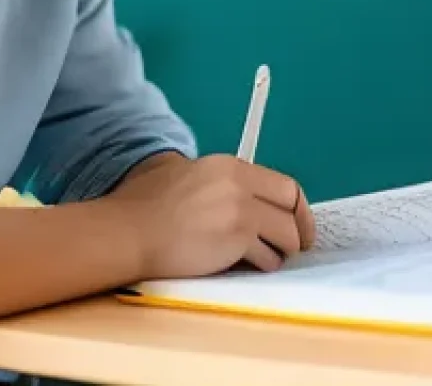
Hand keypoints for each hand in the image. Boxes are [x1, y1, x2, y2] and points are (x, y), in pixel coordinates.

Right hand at [106, 153, 315, 280]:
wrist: (132, 230)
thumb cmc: (146, 204)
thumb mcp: (183, 173)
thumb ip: (215, 181)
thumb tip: (234, 193)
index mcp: (229, 166)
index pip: (283, 184)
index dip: (295, 207)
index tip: (294, 222)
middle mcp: (241, 184)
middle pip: (293, 205)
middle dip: (299, 228)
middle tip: (294, 246)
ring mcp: (242, 211)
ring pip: (287, 236)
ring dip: (279, 251)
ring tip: (261, 258)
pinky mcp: (237, 240)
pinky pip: (268, 258)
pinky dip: (262, 265)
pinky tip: (244, 265)